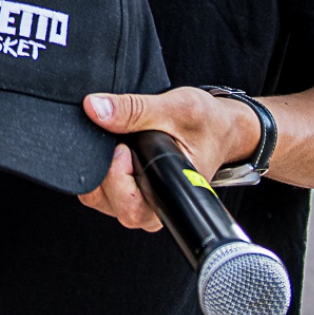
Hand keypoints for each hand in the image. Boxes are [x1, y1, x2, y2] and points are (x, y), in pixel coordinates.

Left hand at [76, 88, 258, 231]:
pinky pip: (98, 186)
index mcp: (171, 196)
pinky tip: (110, 146)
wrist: (218, 127)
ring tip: (118, 141)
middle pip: (107, 203)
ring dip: (97, 166)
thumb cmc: (207, 124)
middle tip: (119, 142)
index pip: (129, 206)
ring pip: (98, 196)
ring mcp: (138, 201)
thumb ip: (135, 109)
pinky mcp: (128, 190)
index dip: (117, 178)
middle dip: (103, 169)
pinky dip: (96, 164)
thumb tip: (94, 107)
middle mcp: (153, 207)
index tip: (123, 149)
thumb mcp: (177, 108)